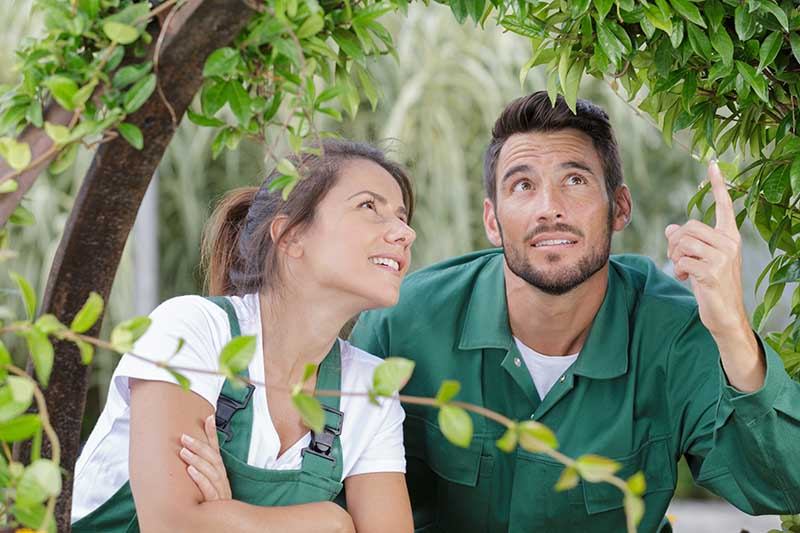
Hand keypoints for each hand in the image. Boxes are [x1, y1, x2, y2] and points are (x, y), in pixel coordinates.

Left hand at [180, 414, 231, 500]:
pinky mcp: (215, 503)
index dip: (212, 433)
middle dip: (199, 446)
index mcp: (219, 473)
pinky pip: (208, 489)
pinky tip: (190, 471)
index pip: (216, 449)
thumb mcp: (208, 482)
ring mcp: (220, 491)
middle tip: (185, 437)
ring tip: (184, 452)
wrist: (218, 524)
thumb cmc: (211, 503)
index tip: (208, 418)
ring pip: (211, 472)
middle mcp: (222, 479)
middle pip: (213, 458)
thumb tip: (190, 451)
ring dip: (197, 460)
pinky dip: (200, 478)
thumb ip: (201, 466)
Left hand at [665, 161, 763, 390]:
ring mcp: (722, 257)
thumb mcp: (699, 259)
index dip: (718, 185)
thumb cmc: (711, 285)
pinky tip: (685, 278)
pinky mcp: (711, 272)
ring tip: (683, 269)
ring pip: (683, 242)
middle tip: (678, 258)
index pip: (725, 205)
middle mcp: (729, 243)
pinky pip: (681, 260)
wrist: (724, 315)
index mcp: (730, 236)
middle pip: (689, 226)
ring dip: (675, 257)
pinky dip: (677, 269)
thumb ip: (688, 242)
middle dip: (676, 242)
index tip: (713, 163)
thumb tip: (670, 229)